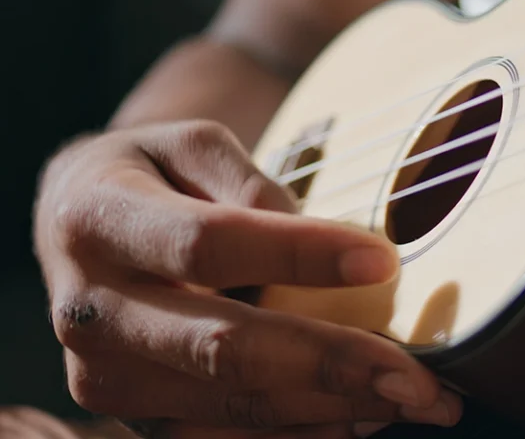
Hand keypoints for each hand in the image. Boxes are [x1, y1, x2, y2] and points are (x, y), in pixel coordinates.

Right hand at [33, 120, 461, 437]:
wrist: (79, 219)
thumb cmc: (149, 172)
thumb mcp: (189, 143)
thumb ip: (246, 181)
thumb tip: (317, 241)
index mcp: (99, 222)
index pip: (209, 245)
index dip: (298, 255)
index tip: (382, 260)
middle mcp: (91, 310)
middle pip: (224, 348)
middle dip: (331, 364)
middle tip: (418, 377)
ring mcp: (105, 374)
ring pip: (231, 403)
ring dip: (330, 408)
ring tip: (411, 398)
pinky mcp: (133, 410)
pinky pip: (222, 436)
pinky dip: (297, 432)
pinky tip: (357, 417)